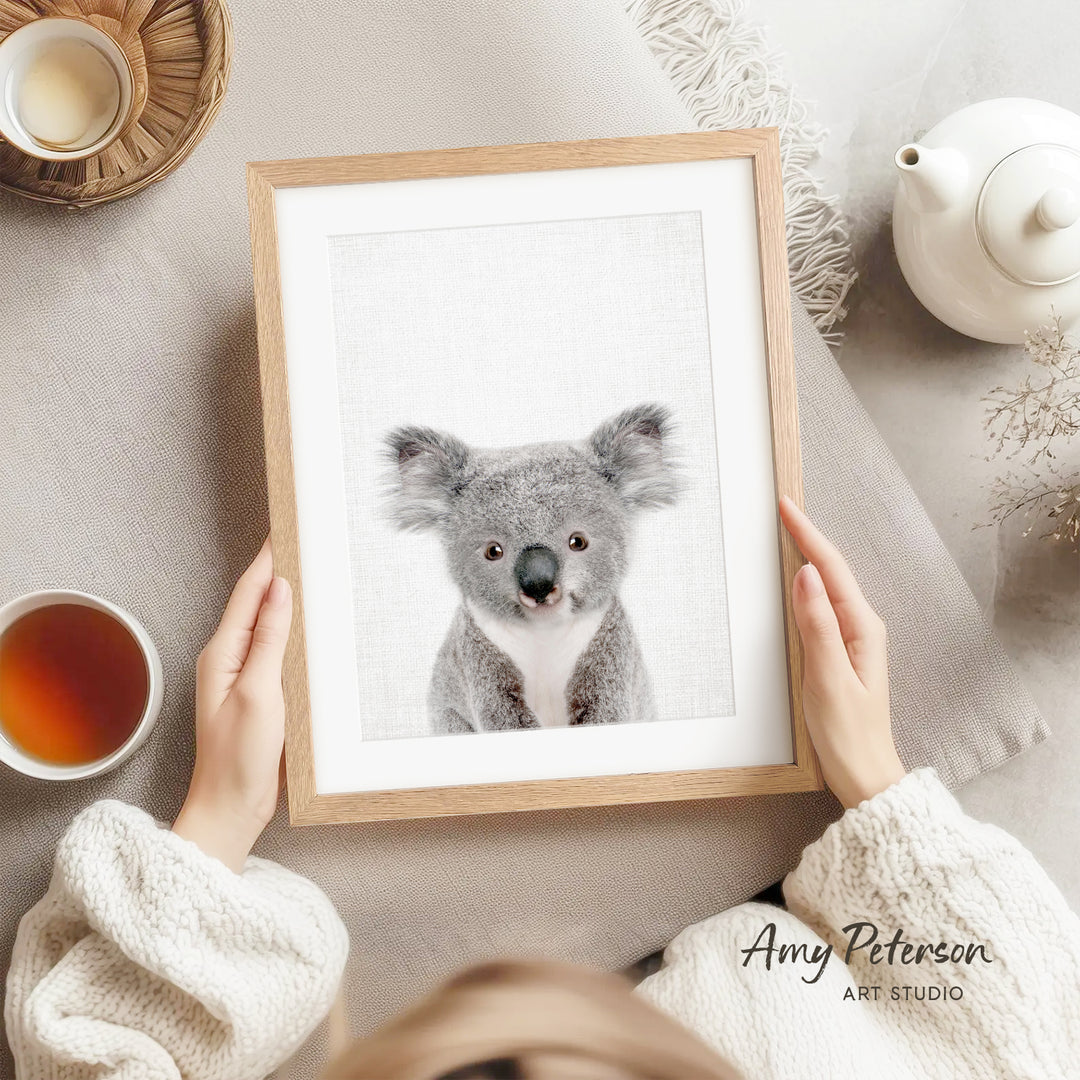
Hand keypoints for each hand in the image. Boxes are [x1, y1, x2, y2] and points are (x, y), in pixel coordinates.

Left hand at [172, 539, 292, 870]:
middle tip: (305, 539)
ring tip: (311, 570)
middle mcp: (229, 658)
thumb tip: (279, 589)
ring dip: (286, 597)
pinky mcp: (259, 693)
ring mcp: (243, 676)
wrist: (231, 809)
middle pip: (256, 602)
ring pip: (267, 624)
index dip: (268, 558)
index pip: (249, 592)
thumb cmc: (238, 759)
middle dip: (278, 569)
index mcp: (222, 653)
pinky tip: (309, 624)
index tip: (287, 528)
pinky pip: (276, 649)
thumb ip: (269, 639)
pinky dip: (292, 629)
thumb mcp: (259, 693)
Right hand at [779, 496, 904, 809]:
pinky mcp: (840, 652)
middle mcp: (861, 627)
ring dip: (808, 555)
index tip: (786, 506)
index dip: (807, 535)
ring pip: (827, 585)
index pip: (831, 569)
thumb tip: (807, 576)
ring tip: (788, 531)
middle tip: (783, 508)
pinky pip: (822, 606)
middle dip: (807, 536)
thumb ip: (817, 626)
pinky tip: (796, 579)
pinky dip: (807, 584)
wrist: (865, 775)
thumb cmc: (848, 735)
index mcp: (861, 628)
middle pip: (831, 569)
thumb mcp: (828, 678)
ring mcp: (852, 639)